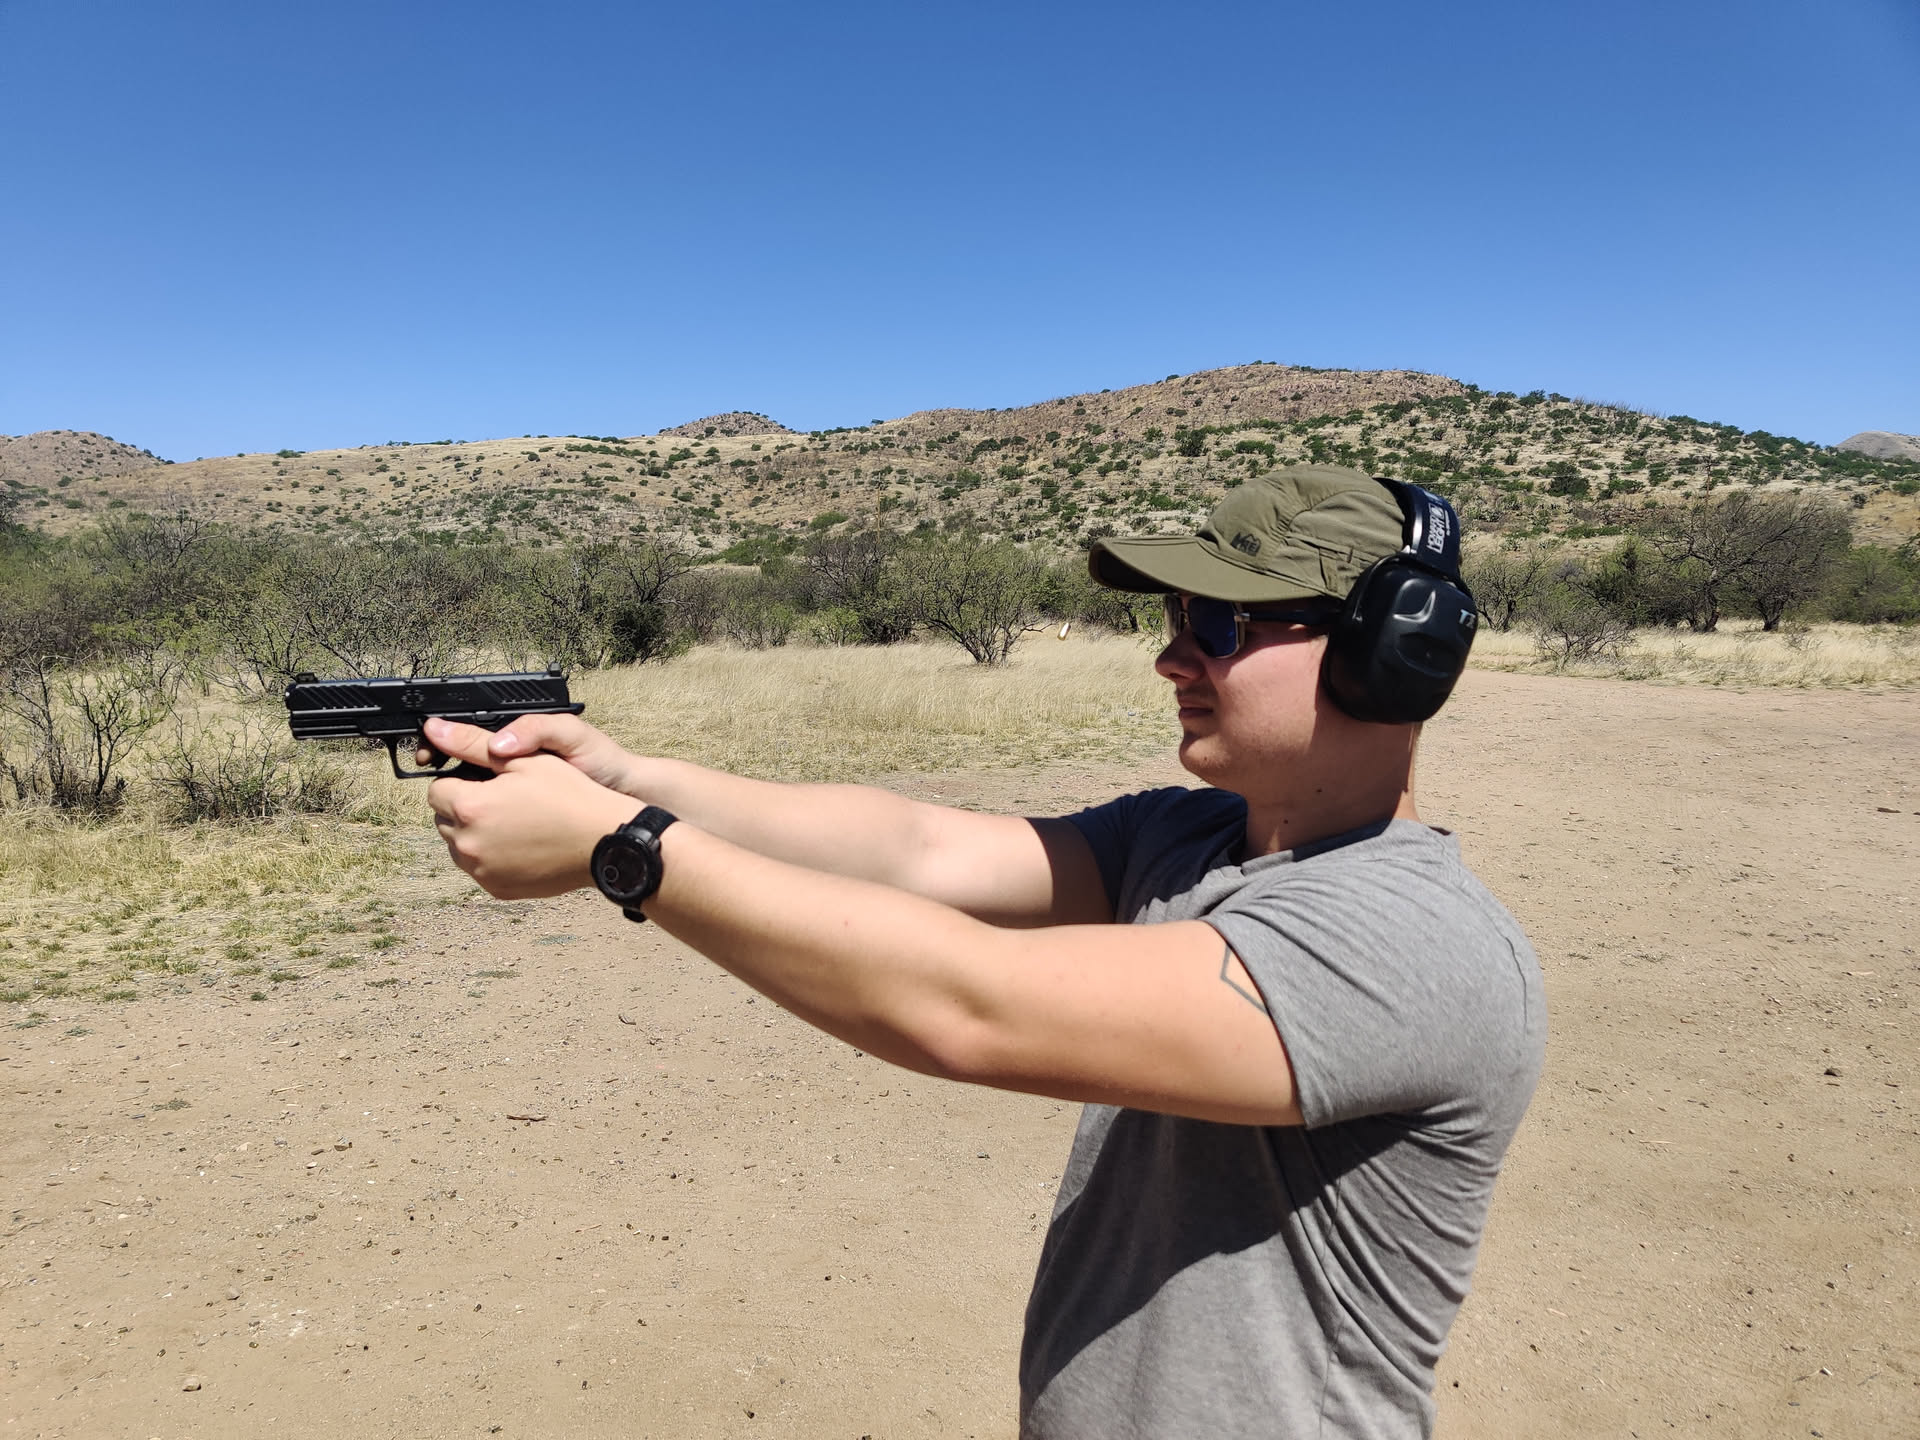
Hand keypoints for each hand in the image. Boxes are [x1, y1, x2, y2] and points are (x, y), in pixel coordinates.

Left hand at [423, 720, 638, 899]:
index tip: (485, 781)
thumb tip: (435, 730)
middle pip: (444, 819)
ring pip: (459, 847)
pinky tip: (520, 845)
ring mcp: (482, 871)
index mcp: (471, 807)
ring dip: (474, 833)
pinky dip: (491, 857)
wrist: (604, 840)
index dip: (460, 781)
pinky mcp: (497, 889)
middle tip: (502, 800)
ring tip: (512, 822)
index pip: (437, 790)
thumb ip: (472, 744)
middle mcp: (468, 844)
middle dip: (465, 808)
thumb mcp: (523, 760)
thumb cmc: (570, 796)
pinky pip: (479, 869)